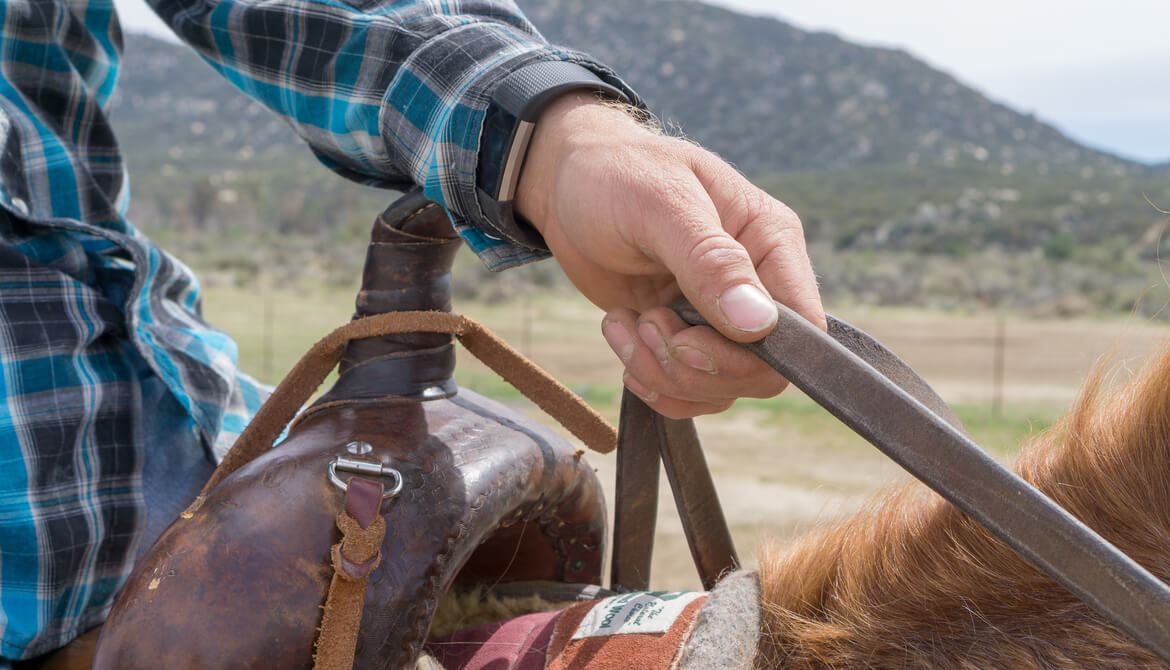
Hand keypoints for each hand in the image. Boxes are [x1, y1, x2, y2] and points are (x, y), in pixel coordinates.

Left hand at [515, 92, 824, 418]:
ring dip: (663, 372)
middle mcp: (757, 284)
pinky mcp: (684, 336)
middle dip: (695, 366)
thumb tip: (758, 323)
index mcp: (771, 241)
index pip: (801, 327)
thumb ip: (710, 261)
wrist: (567, 183)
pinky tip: (620, 336)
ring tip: (624, 324)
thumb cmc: (617, 176)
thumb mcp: (660, 205)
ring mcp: (719, 317)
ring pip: (721, 388)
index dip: (749, 354)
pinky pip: (688, 390)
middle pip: (760, 371)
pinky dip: (650, 380)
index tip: (684, 336)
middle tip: (647, 324)